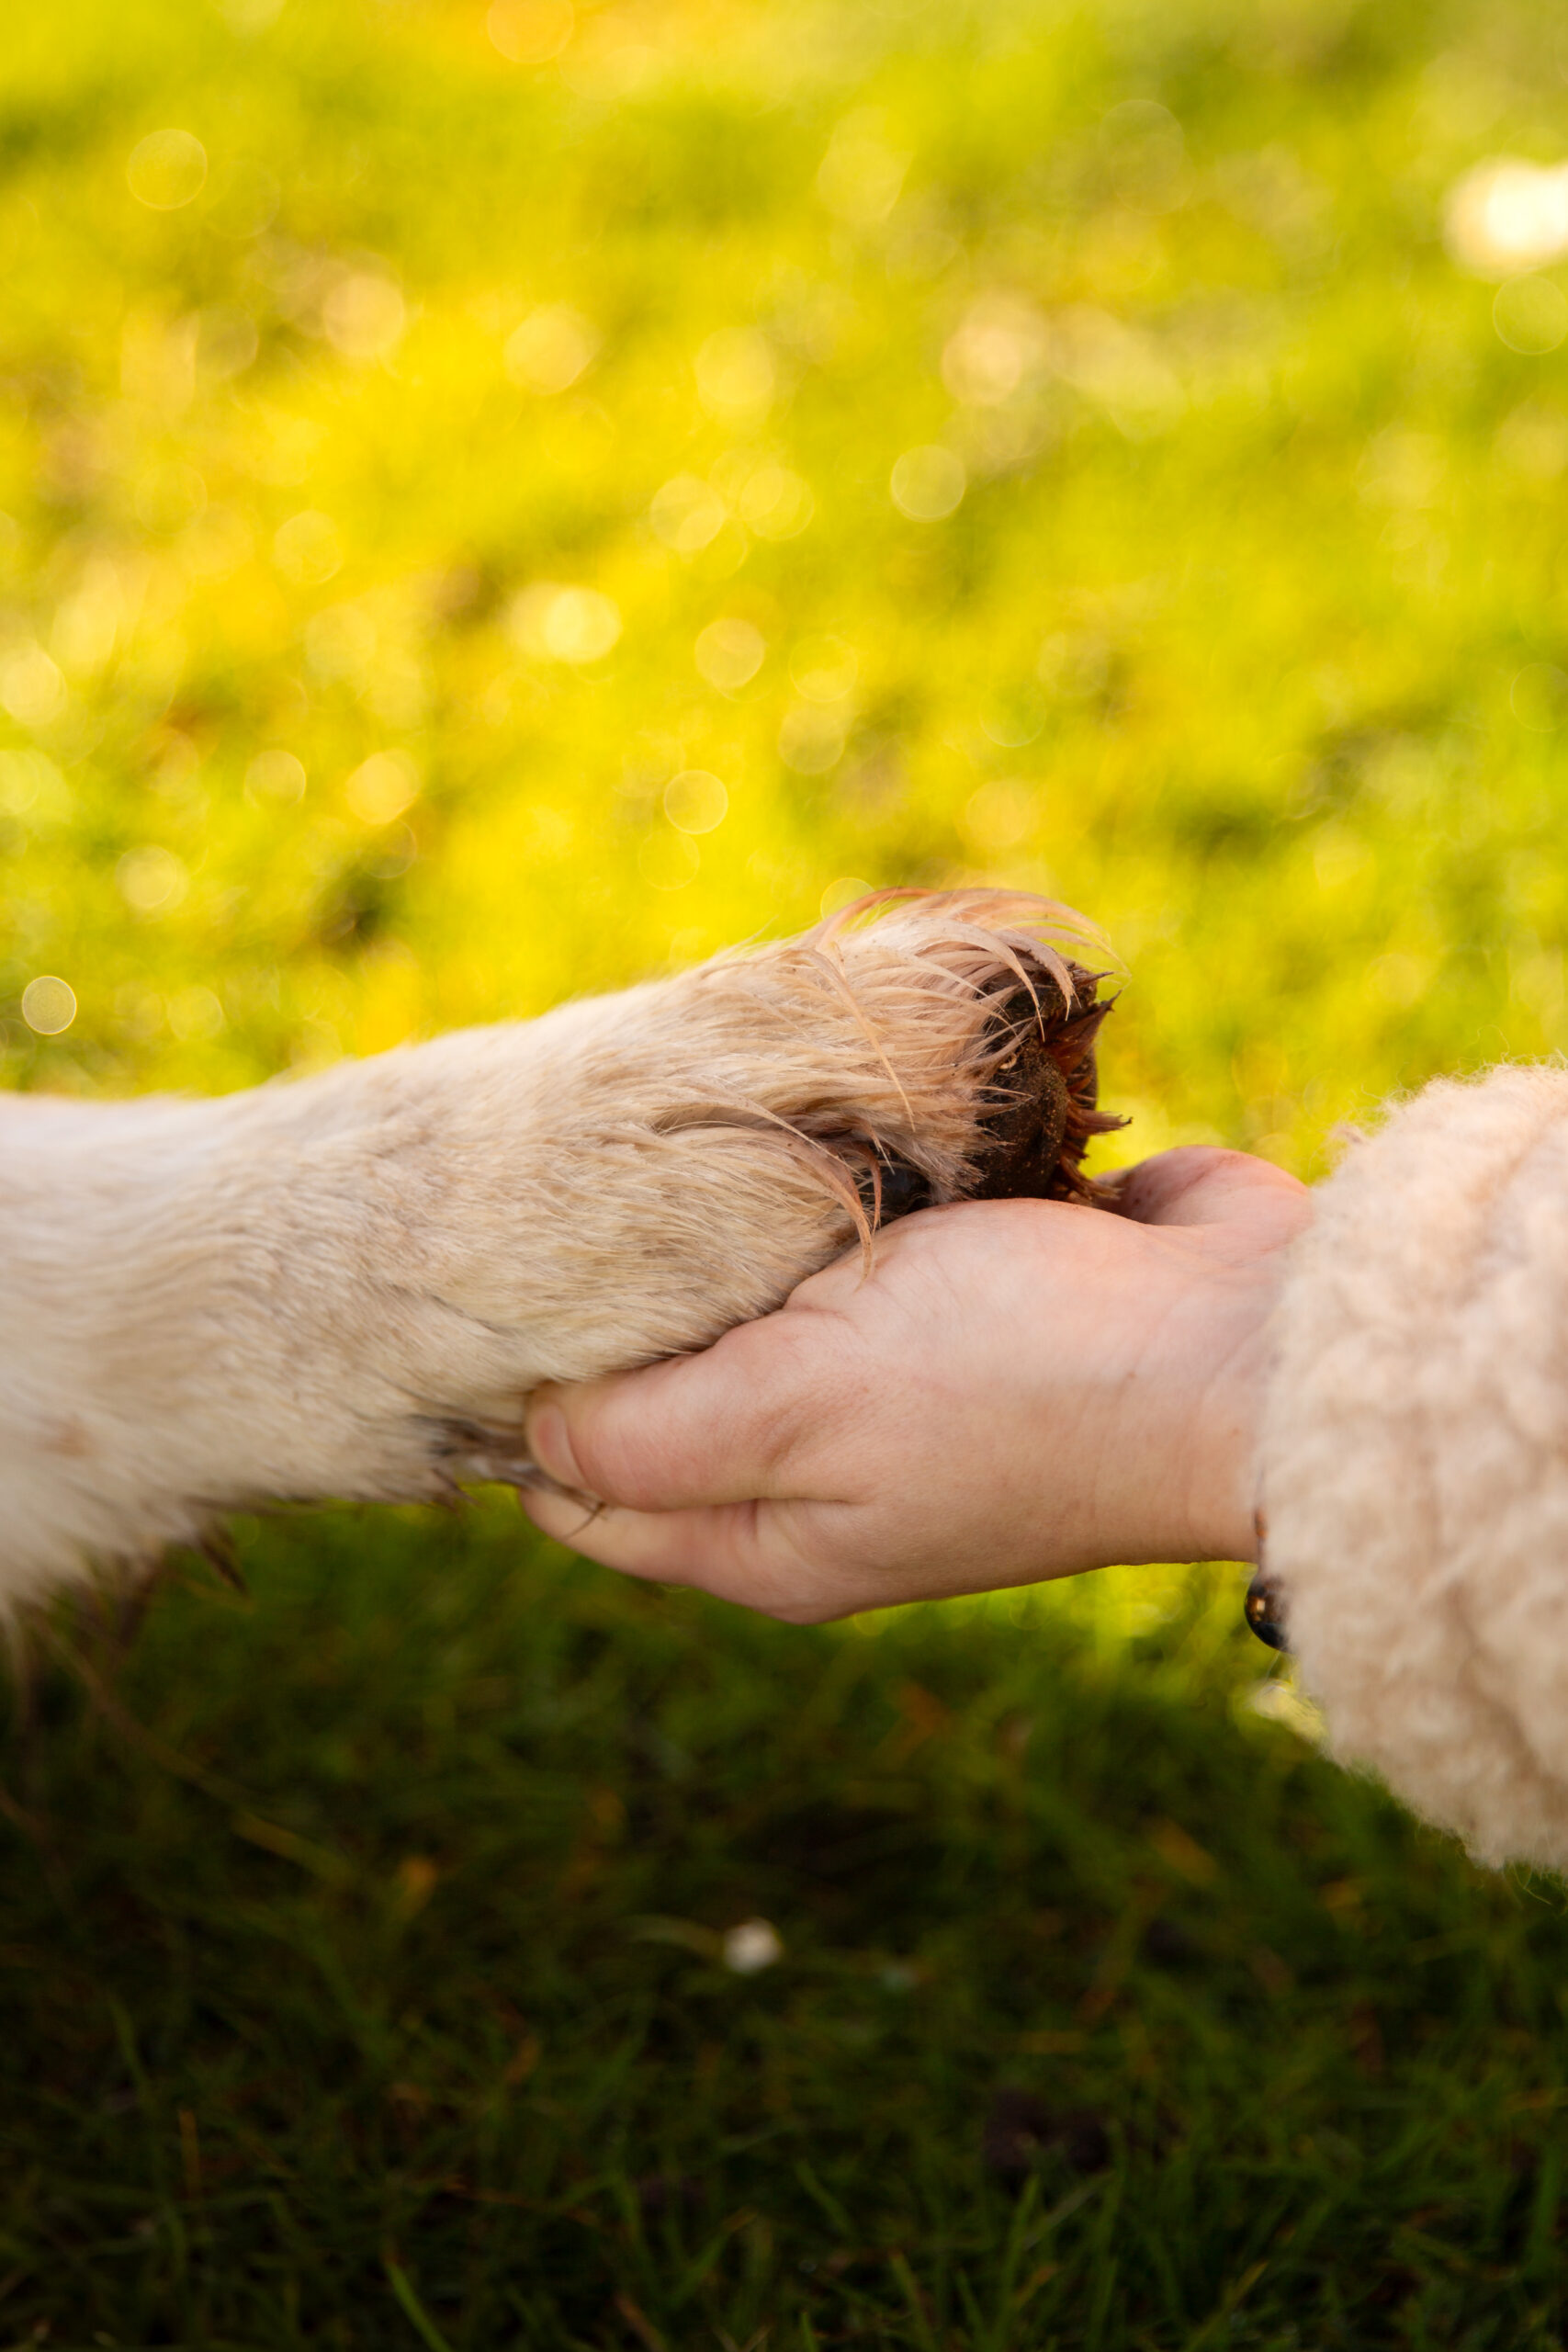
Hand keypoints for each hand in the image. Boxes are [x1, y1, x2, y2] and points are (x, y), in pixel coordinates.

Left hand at [519, 1148, 1312, 1622]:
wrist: (1246, 1339)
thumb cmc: (1015, 1377)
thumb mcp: (796, 1407)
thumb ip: (646, 1434)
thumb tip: (528, 1438)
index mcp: (765, 1538)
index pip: (579, 1500)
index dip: (515, 1404)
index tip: (491, 1289)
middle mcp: (822, 1482)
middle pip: (660, 1400)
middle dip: (614, 1308)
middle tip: (575, 1191)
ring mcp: (897, 1396)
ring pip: (752, 1314)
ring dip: (720, 1239)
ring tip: (668, 1143)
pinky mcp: (964, 1306)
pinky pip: (853, 1255)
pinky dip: (822, 1201)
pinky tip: (794, 1134)